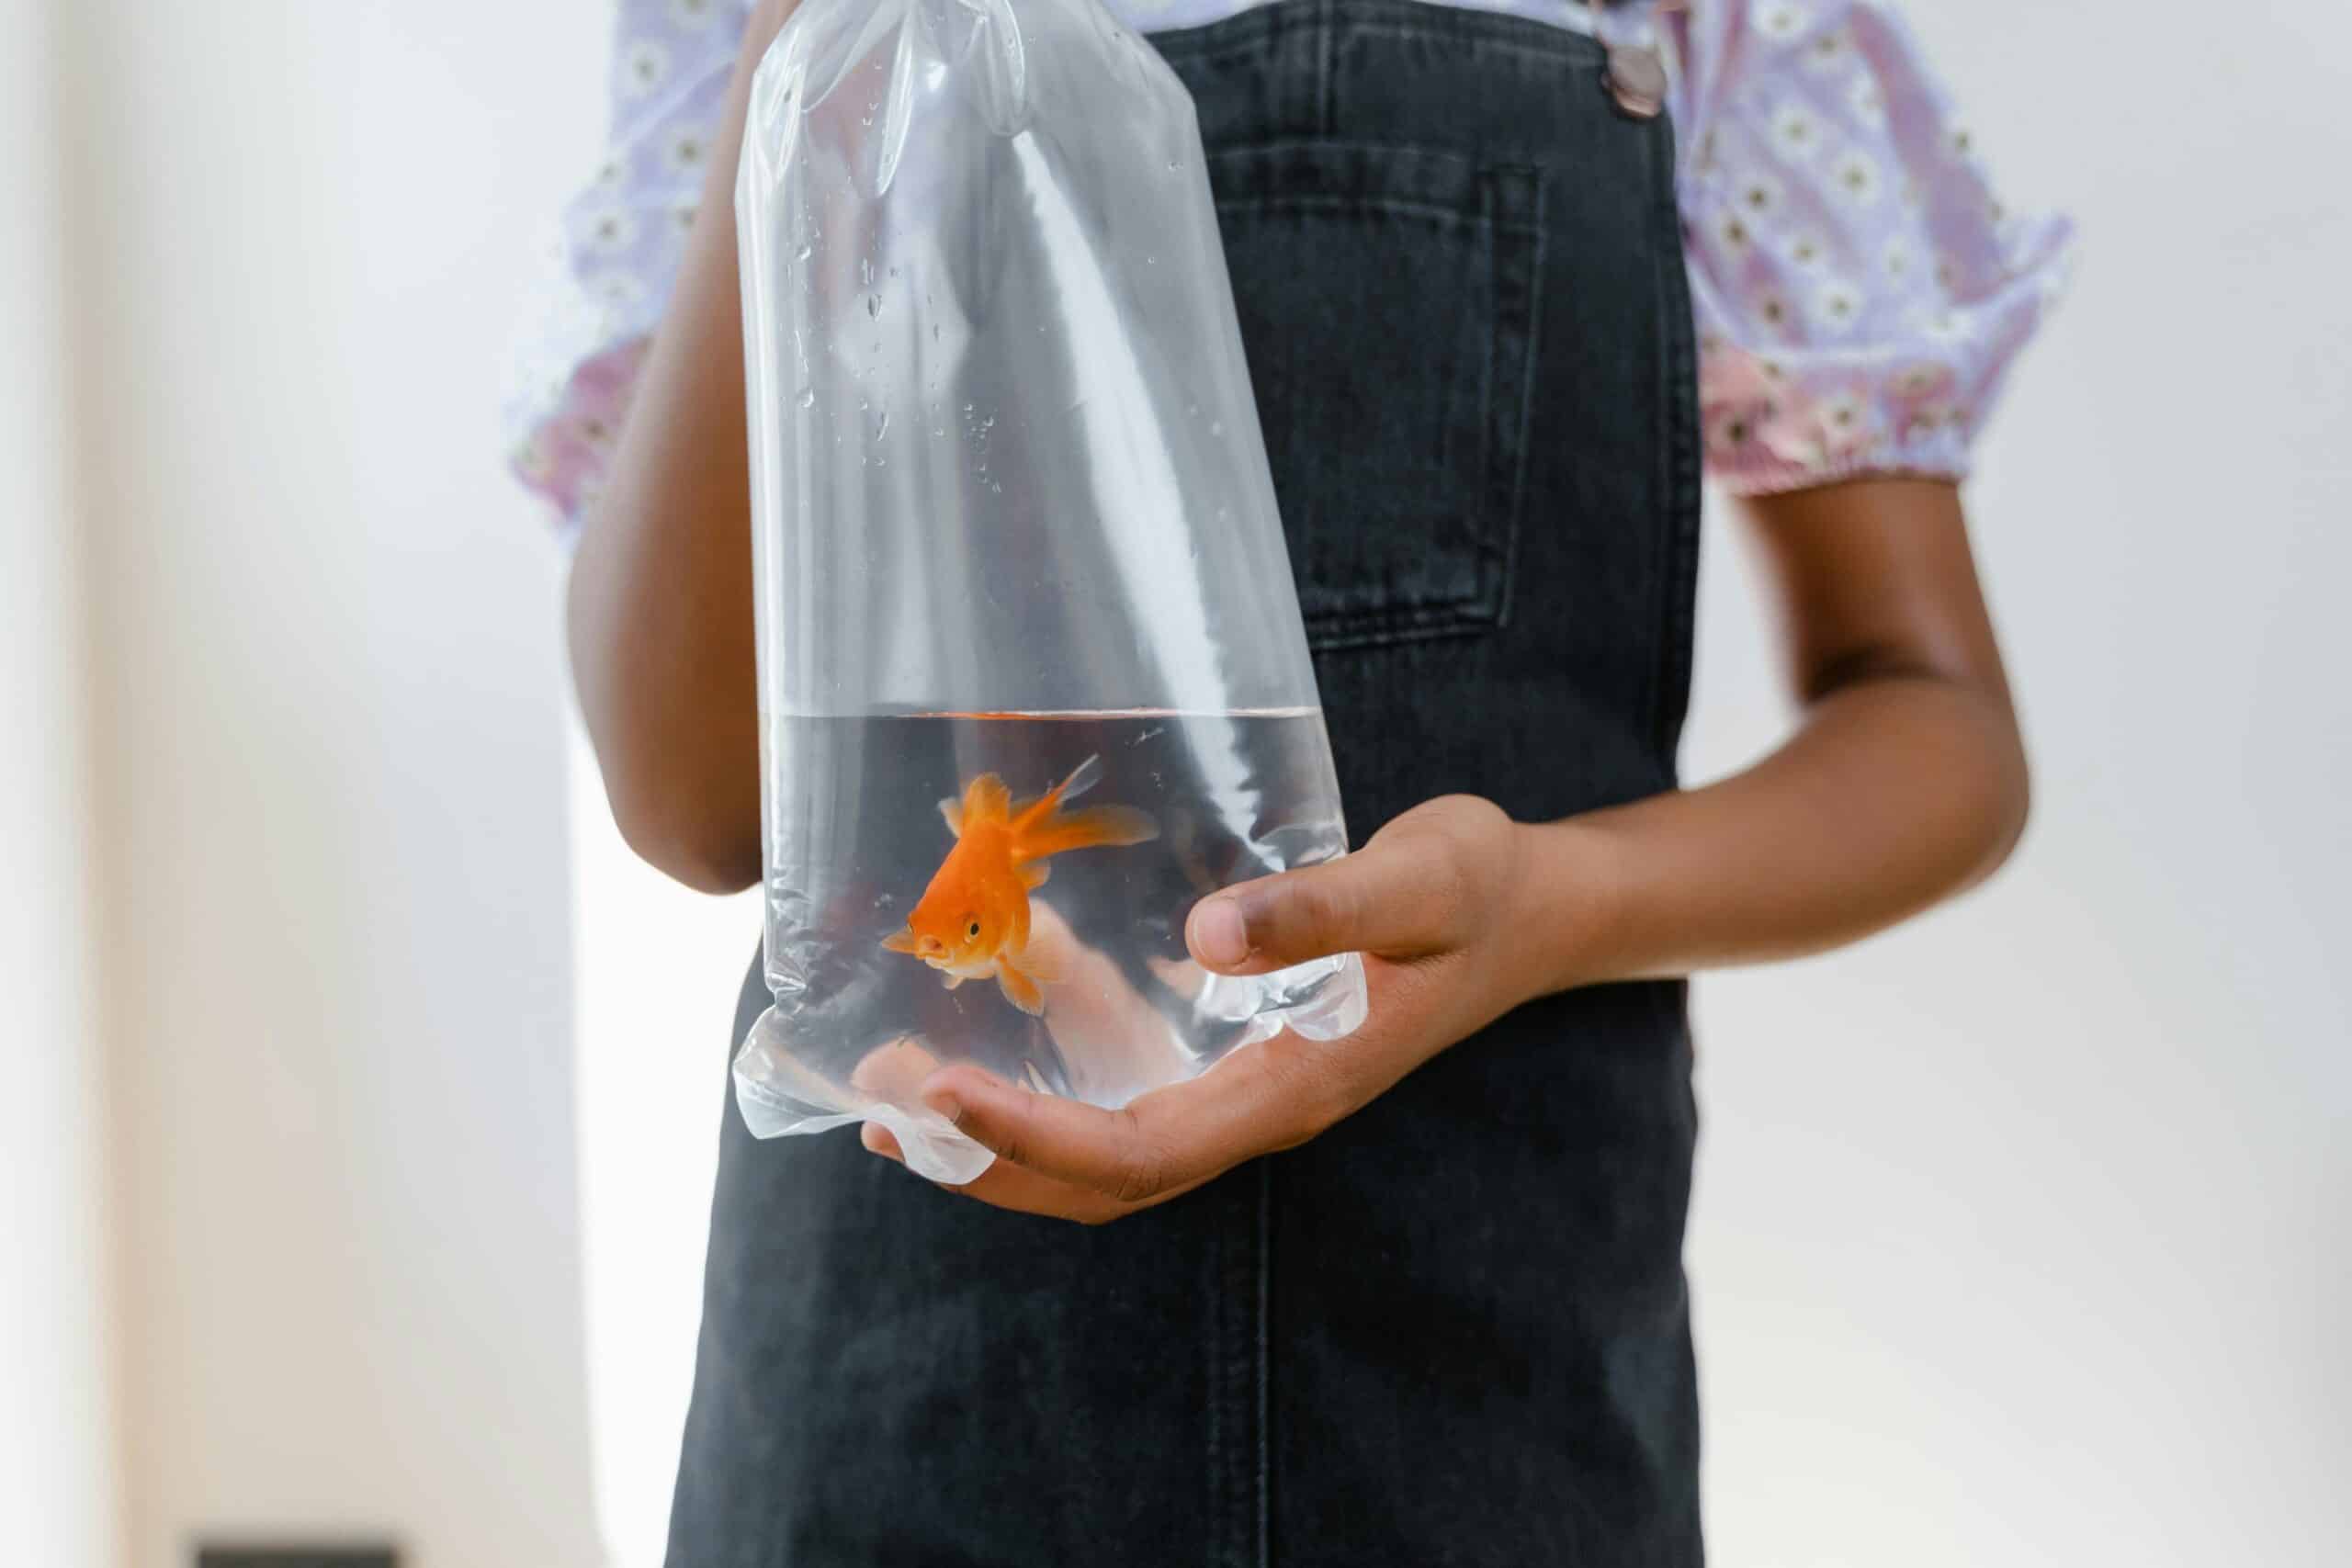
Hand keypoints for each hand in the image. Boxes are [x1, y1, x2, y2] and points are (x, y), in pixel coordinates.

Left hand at [862, 795, 1577, 1221]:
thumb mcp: (1422, 881)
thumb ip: (1324, 905)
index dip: (1032, 1142)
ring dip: (999, 1124)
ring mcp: (1242, 1083)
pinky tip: (1009, 976)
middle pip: (1099, 1178)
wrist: (1532, 911)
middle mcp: (1254, 1104)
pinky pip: (1127, 1071)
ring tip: (894, 1077)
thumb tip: (1207, 935)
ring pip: (1101, 1138)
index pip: (1138, 1153)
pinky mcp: (1234, 1045)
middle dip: (984, 1159)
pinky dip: (1054, 1050)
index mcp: (1291, 1087)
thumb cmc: (1480, 891)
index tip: (942, 1097)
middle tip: (878, 1106)